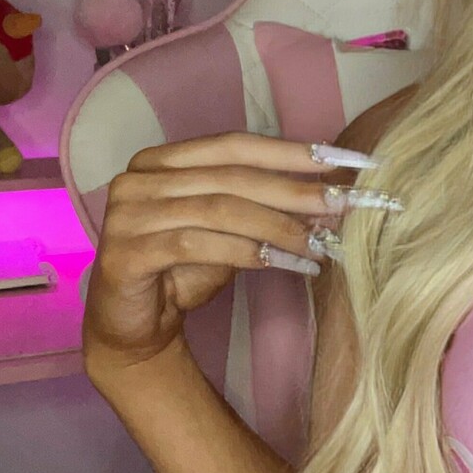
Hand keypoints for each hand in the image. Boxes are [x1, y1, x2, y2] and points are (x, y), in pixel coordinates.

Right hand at [83, 133, 348, 377]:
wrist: (135, 327)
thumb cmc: (184, 270)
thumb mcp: (232, 233)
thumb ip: (267, 211)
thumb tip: (332, 199)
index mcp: (162, 160)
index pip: (236, 145)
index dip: (292, 152)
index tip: (346, 161)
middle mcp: (139, 179)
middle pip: (233, 177)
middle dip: (295, 191)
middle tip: (345, 204)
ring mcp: (128, 214)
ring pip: (220, 210)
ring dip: (280, 226)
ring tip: (323, 243)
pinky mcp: (126, 253)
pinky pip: (199, 245)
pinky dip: (249, 253)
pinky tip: (289, 264)